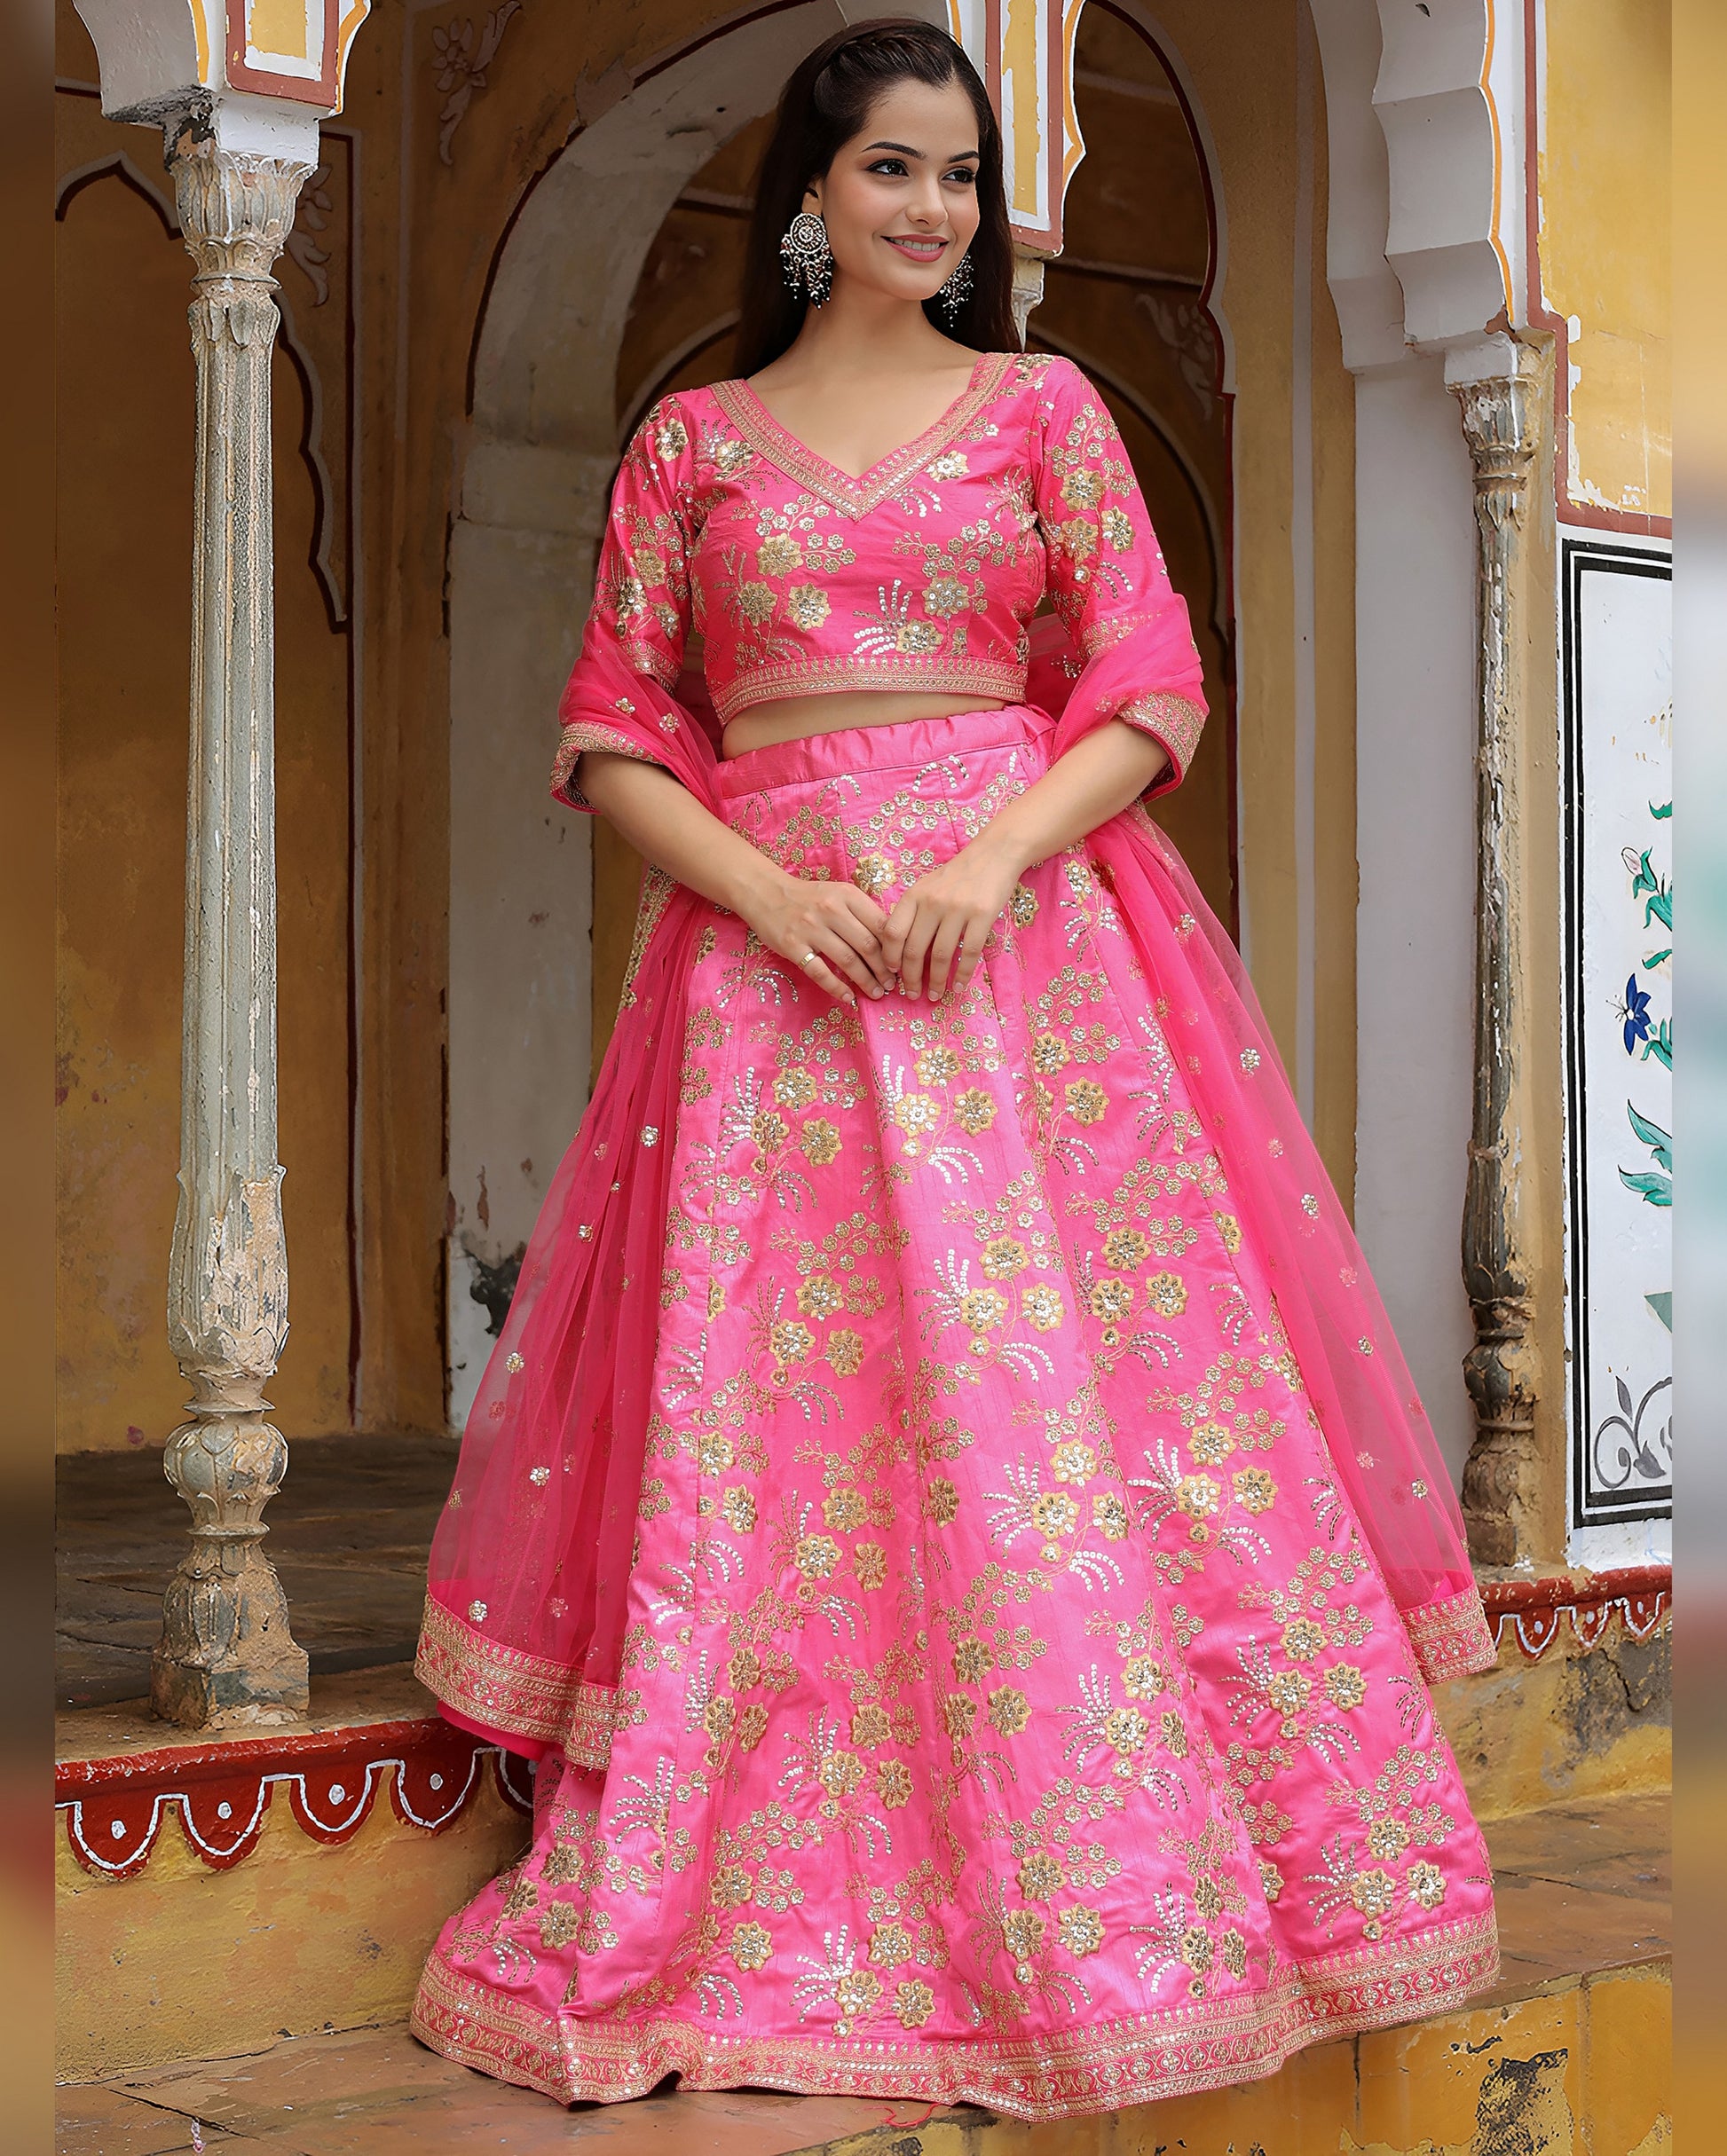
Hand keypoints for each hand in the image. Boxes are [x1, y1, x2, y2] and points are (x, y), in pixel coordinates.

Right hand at [739, 866, 891, 1005]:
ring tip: (876, 993)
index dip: (895, 949)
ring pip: (847, 960)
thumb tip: (892, 943)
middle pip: (867, 945)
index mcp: (847, 895)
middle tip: (893, 985)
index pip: (881, 925)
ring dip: (866, 981)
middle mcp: (831, 909)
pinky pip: (820, 972)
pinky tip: (848, 997)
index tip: (903, 964)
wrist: (766, 893)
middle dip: (885, 969)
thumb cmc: (810, 897)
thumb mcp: (839, 895)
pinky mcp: (792, 945)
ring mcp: (811, 928)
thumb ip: (862, 913)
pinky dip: (836, 988)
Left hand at [882, 834, 1025, 1000]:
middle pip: (913, 950)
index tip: (892, 973)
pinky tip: (958, 987)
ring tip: (935, 995)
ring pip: (940, 956)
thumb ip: (912, 913)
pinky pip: (968, 952)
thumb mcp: (926, 888)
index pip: (892, 933)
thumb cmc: (956, 877)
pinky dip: (962, 974)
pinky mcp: (982, 915)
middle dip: (910, 978)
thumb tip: (898, 952)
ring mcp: (957, 909)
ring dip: (936, 981)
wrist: (993, 855)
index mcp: (914, 896)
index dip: (889, 957)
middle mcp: (932, 903)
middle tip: (911, 994)